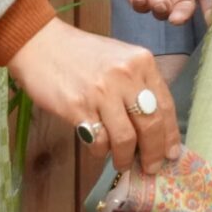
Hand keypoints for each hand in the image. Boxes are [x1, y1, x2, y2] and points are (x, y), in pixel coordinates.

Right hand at [7, 21, 178, 172]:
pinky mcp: (78, 107)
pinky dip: (101, 151)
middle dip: (153, 153)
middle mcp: (125, 75)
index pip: (165, 105)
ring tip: (122, 162)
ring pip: (126, 139)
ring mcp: (102, 91)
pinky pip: (99, 140)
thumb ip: (138, 86)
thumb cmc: (82, 54)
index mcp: (141, 62)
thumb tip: (155, 128)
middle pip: (151, 125)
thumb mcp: (120, 59)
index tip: (172, 153)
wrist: (40, 44)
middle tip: (150, 167)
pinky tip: (99, 148)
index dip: (170, 135)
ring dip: (126, 158)